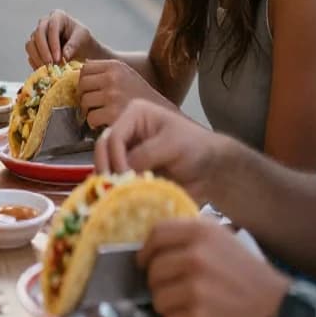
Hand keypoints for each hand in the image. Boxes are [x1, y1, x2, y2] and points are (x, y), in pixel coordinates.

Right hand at [25, 10, 100, 68]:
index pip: (52, 27)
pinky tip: (43, 71)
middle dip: (44, 51)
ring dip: (38, 58)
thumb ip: (74, 45)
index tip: (58, 58)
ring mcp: (37, 35)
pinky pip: (30, 54)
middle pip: (38, 34)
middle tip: (50, 64)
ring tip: (47, 70)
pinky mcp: (34, 47)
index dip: (53, 43)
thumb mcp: (83, 38)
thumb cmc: (82, 39)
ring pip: (30, 44)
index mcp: (58, 16)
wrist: (81, 47)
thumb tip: (64, 55)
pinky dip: (35, 63)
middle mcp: (44, 23)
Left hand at [77, 60, 175, 128]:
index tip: (89, 89)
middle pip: (82, 85)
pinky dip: (94, 123)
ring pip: (84, 102)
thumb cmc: (141, 95)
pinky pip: (91, 118)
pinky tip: (103, 122)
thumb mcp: (126, 74)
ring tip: (99, 113)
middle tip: (93, 103)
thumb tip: (81, 69)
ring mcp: (112, 95)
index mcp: (115, 66)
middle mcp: (112, 78)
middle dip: (84, 95)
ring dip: (89, 110)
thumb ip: (105, 71)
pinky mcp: (112, 113)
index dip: (84, 80)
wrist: (161, 113)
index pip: (85, 69)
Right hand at [94, 99, 227, 205]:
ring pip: (105, 166)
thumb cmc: (196, 147)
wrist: (212, 170)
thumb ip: (146, 154)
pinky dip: (116, 190)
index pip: (114, 136)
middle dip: (106, 169)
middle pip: (103, 149)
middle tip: (111, 190)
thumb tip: (122, 171)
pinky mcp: (130, 171)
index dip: (115, 158)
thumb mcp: (172, 144)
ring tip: (114, 198)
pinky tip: (119, 201)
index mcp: (135, 115)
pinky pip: (115, 179)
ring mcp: (127, 152)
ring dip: (109, 181)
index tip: (124, 179)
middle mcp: (126, 131)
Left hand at [140, 217, 288, 316]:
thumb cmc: (251, 277)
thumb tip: (156, 243)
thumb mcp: (225, 241)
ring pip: (158, 299)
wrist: (284, 314)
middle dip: (159, 283)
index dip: (146, 250)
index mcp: (201, 232)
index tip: (144, 262)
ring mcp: (195, 290)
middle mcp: (195, 257)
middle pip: (153, 270)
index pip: (156, 235)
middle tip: (176, 291)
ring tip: (192, 308)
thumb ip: (192, 237)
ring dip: (169, 307)